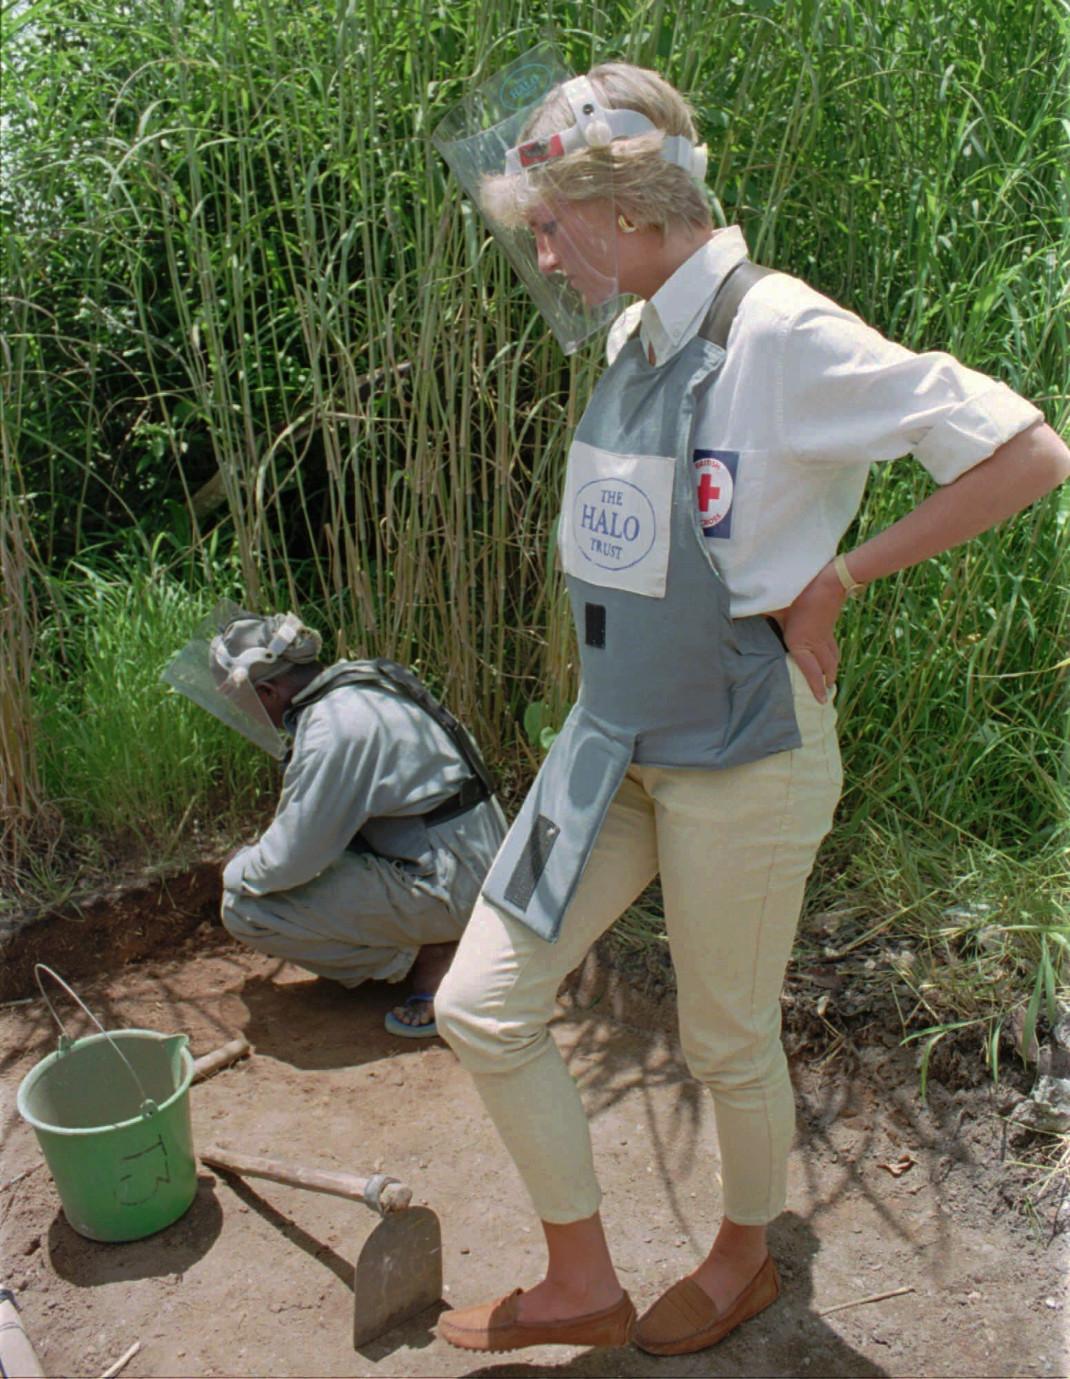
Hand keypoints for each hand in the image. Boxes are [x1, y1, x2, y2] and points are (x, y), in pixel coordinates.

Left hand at [769, 563, 847, 703]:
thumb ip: (759, 613)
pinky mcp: (830, 628)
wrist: (830, 581)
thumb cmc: (800, 593)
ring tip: (830, 680)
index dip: (816, 687)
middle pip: (826, 668)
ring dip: (832, 671)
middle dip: (826, 682)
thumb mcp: (776, 605)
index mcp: (801, 642)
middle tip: (826, 694)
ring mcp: (825, 636)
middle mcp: (816, 643)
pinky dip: (833, 656)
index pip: (811, 670)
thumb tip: (736, 615)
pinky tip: (830, 656)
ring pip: (833, 658)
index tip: (821, 700)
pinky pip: (833, 647)